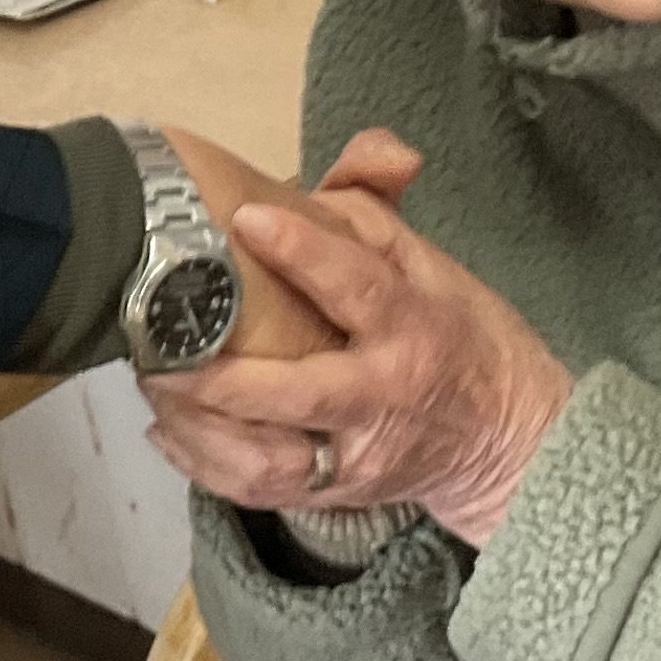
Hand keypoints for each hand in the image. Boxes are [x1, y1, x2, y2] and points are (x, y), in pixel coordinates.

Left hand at [138, 129, 574, 545]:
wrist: (507, 441)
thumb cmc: (460, 338)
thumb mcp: (434, 264)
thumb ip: (376, 211)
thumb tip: (352, 167)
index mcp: (415, 326)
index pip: (359, 287)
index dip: (304, 251)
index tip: (245, 219)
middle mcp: (384, 397)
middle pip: (300, 393)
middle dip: (223, 376)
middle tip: (159, 342)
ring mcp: (358, 455)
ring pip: (270, 457)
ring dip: (199, 425)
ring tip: (152, 382)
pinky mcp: (337, 494)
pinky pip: (261, 489)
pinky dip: (205, 464)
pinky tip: (167, 429)